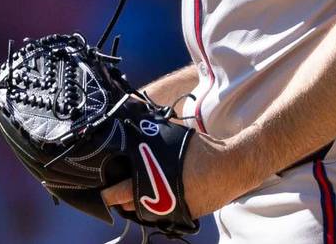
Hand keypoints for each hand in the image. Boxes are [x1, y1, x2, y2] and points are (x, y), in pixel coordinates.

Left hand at [100, 131, 259, 217]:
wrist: (231, 167)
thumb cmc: (202, 149)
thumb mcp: (172, 137)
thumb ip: (150, 136)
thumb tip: (131, 121)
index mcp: (156, 179)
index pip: (123, 192)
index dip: (110, 194)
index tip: (104, 192)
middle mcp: (163, 199)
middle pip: (132, 206)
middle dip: (122, 200)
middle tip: (115, 194)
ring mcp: (174, 210)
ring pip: (146, 213)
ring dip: (137, 205)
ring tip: (132, 196)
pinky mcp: (185, 215)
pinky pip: (163, 215)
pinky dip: (156, 207)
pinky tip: (156, 197)